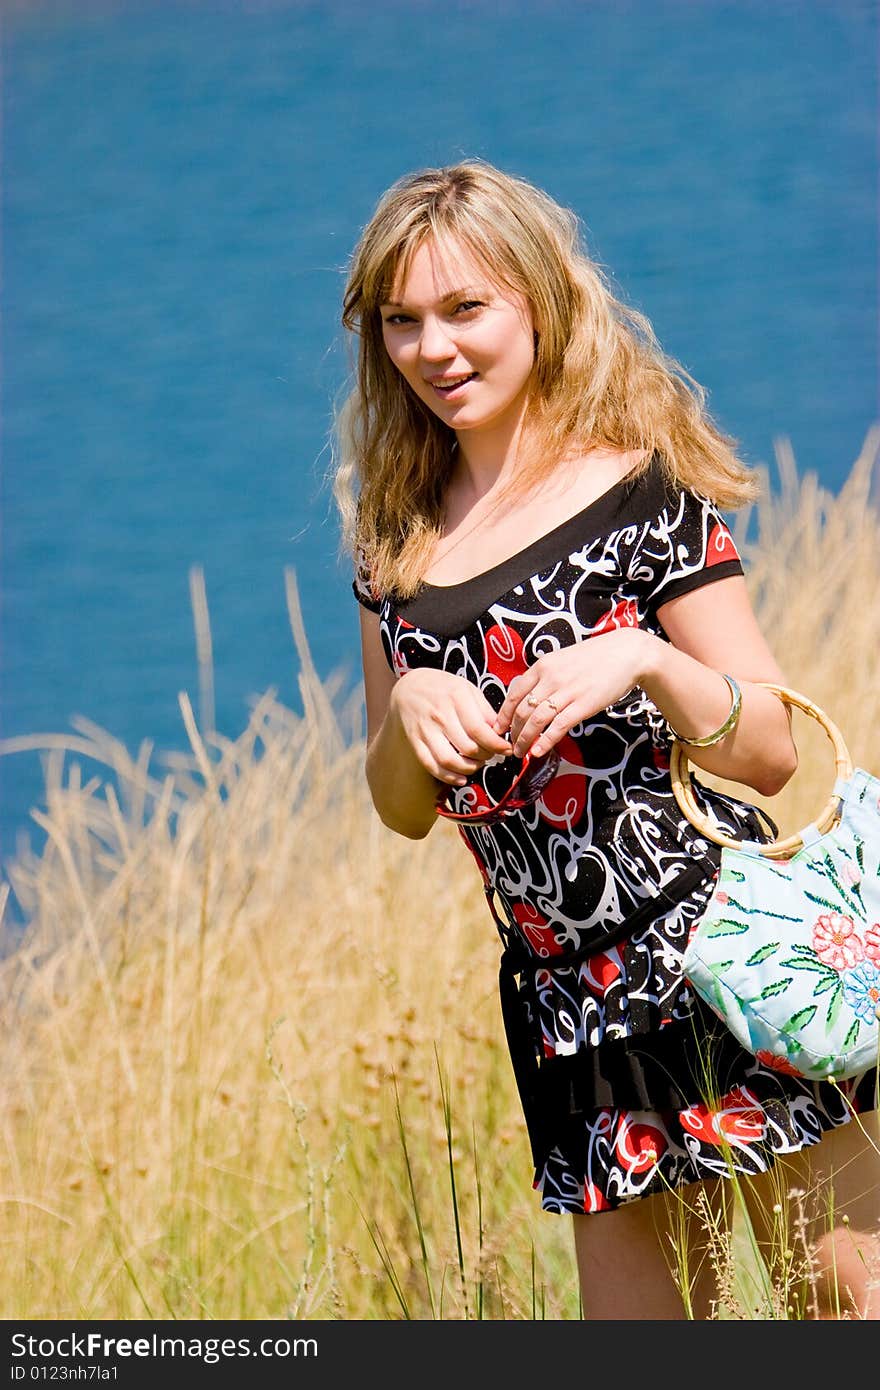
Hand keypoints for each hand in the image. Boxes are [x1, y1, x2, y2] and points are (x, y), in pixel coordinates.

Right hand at [390, 668, 512, 785]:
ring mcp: (425, 730)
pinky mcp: (415, 742)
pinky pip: (431, 765)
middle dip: (486, 756)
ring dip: (469, 768)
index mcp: (456, 697)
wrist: (408, 687)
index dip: (496, 744)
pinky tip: (461, 777)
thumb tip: (501, 733)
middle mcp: (439, 715)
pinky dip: (448, 777)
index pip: (479, 729)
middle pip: (468, 747)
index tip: (506, 749)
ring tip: (477, 763)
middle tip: (491, 754)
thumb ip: (485, 710)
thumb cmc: (442, 688)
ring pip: (449, 760)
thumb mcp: (467, 688)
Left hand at [497, 629, 654, 757]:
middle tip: (510, 745)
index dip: (504, 715)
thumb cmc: (596, 658)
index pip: (514, 694)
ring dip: (525, 740)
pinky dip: (545, 741)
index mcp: (542, 666)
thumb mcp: (563, 659)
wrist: (626, 654)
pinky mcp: (583, 705)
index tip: (499, 728)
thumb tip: (529, 695)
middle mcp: (550, 678)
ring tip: (521, 752)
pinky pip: (558, 726)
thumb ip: (545, 675)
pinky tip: (538, 752)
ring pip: (536, 721)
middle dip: (513, 731)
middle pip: (522, 710)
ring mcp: (566, 692)